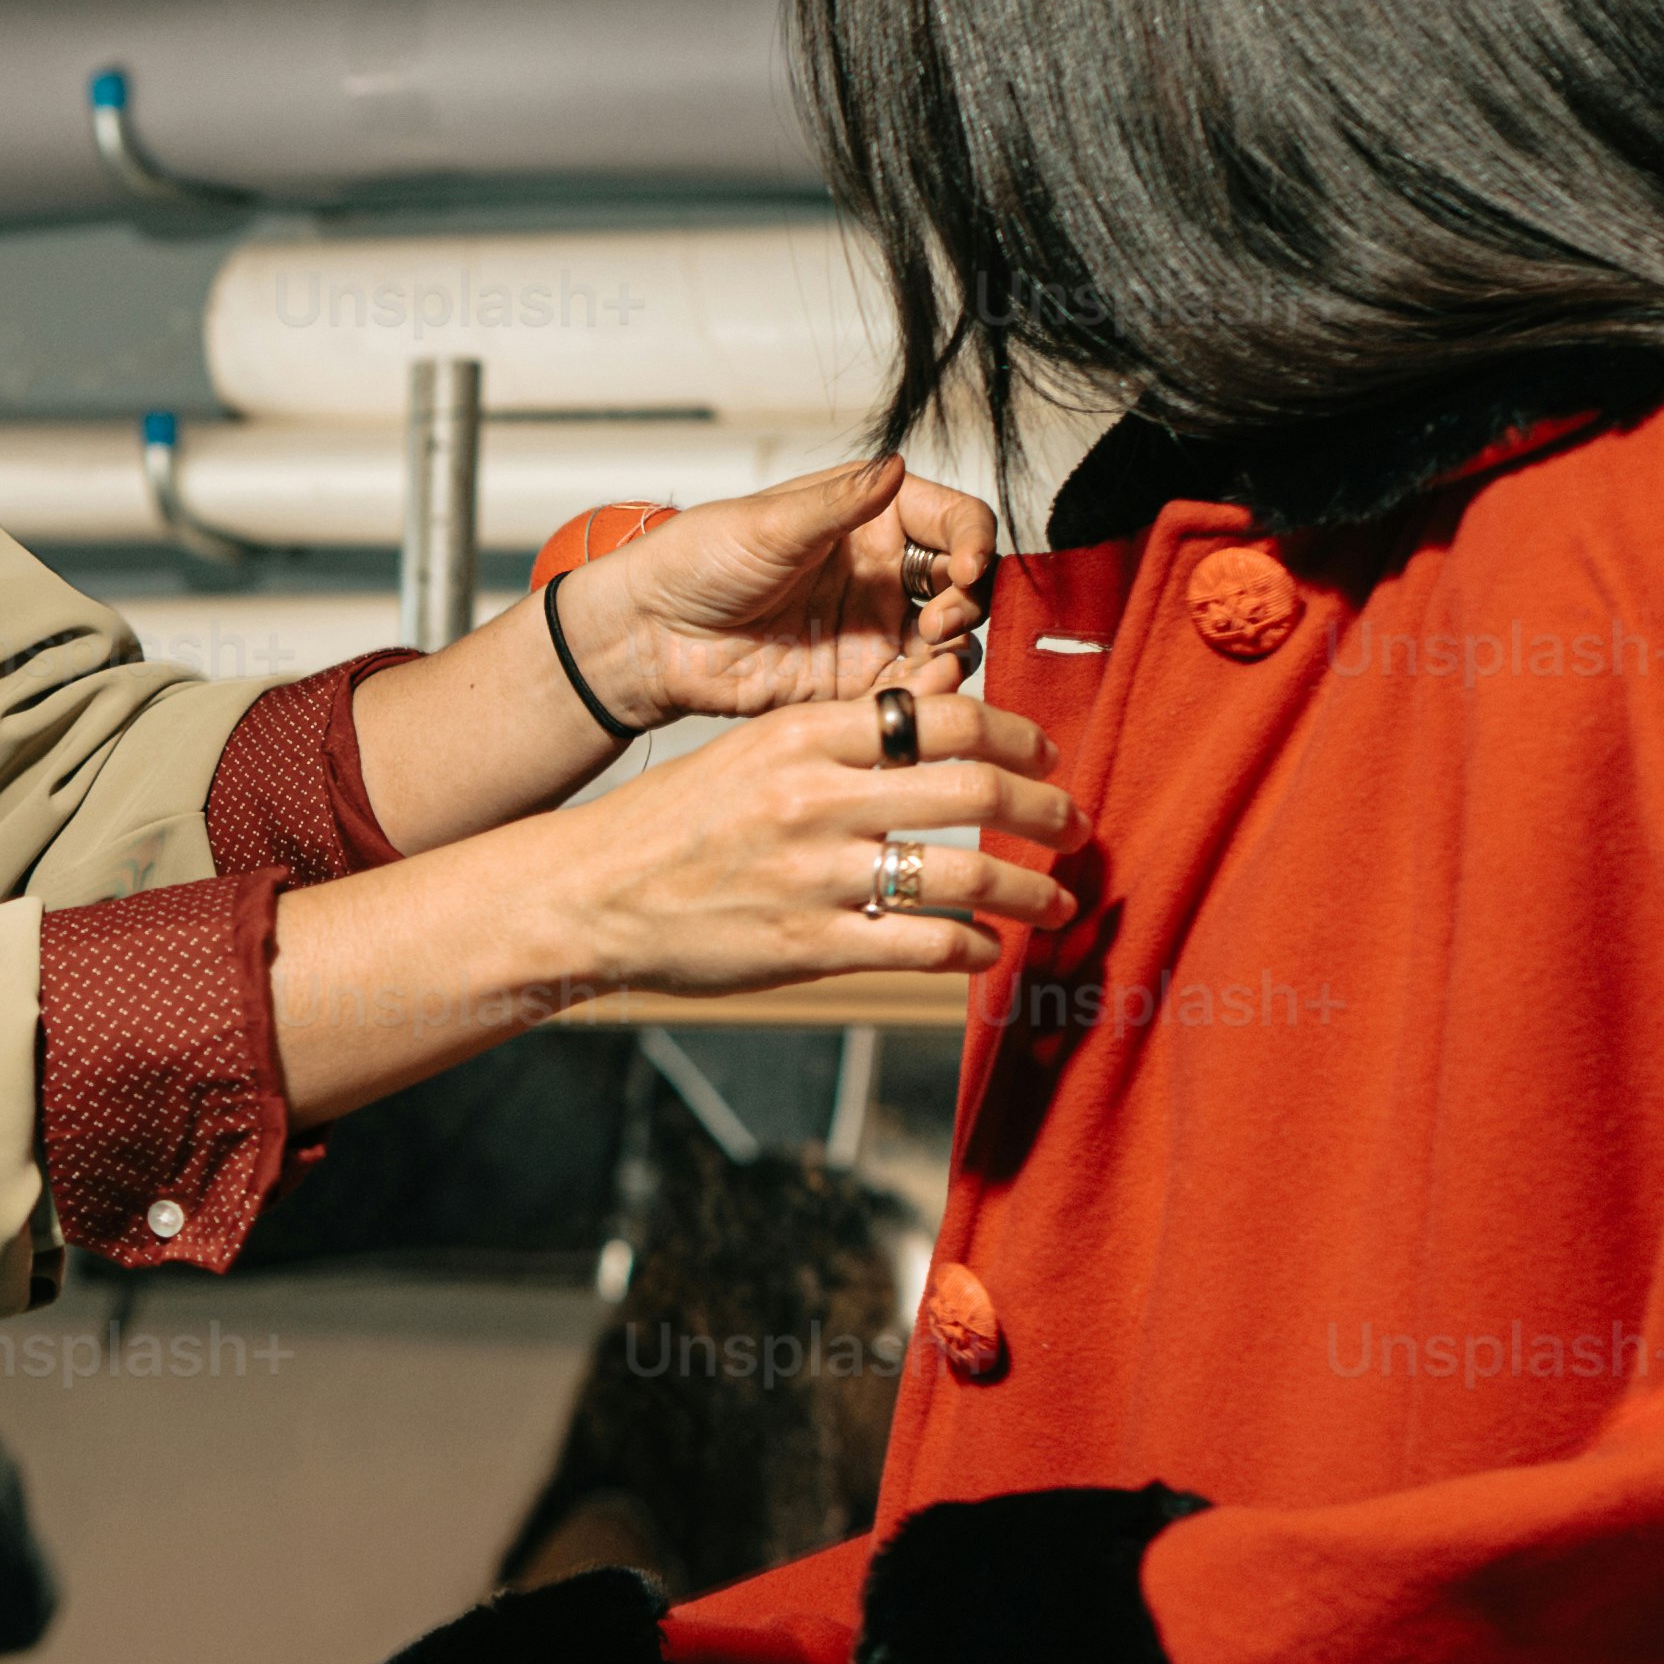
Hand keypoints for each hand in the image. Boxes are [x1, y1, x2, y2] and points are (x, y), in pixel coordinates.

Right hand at [536, 692, 1076, 1000]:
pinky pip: (925, 945)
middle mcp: (816, 798)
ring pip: (966, 873)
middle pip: (975, 788)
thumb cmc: (669, 824)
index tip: (1047, 753)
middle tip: (1074, 825)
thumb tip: (935, 727)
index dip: (1018, 732)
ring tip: (1058, 900)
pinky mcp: (810, 945)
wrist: (589, 896)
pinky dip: (974, 949)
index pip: (944, 715)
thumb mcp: (749, 751)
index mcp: (804, 735)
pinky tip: (988, 949)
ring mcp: (815, 875)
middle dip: (1047, 810)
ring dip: (1031, 890)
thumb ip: (837, 741)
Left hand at [567, 452, 998, 726]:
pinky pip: (914, 689)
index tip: (967, 566)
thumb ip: (841, 503)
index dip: (975, 540)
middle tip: (942, 618)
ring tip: (931, 655)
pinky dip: (927, 693)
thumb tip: (894, 465)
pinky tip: (915, 692)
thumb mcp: (770, 524)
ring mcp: (876, 628)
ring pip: (951, 640)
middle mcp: (884, 572)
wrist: (653, 635)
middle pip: (967, 583)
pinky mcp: (860, 680)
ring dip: (956, 649)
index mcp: (872, 517)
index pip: (956, 520)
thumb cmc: (697, 562)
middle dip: (969, 600)